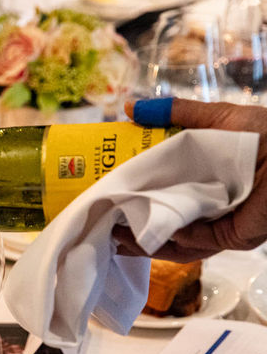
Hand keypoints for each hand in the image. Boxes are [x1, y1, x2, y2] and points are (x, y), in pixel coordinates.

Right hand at [114, 99, 266, 260]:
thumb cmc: (264, 134)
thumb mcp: (214, 117)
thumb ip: (175, 113)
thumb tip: (130, 107)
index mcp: (199, 179)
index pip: (158, 193)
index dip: (130, 196)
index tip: (104, 193)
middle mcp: (206, 206)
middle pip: (160, 223)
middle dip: (129, 229)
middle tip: (102, 223)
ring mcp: (217, 224)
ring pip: (174, 243)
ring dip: (144, 243)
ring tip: (118, 237)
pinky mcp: (230, 238)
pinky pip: (195, 247)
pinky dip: (175, 242)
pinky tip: (155, 234)